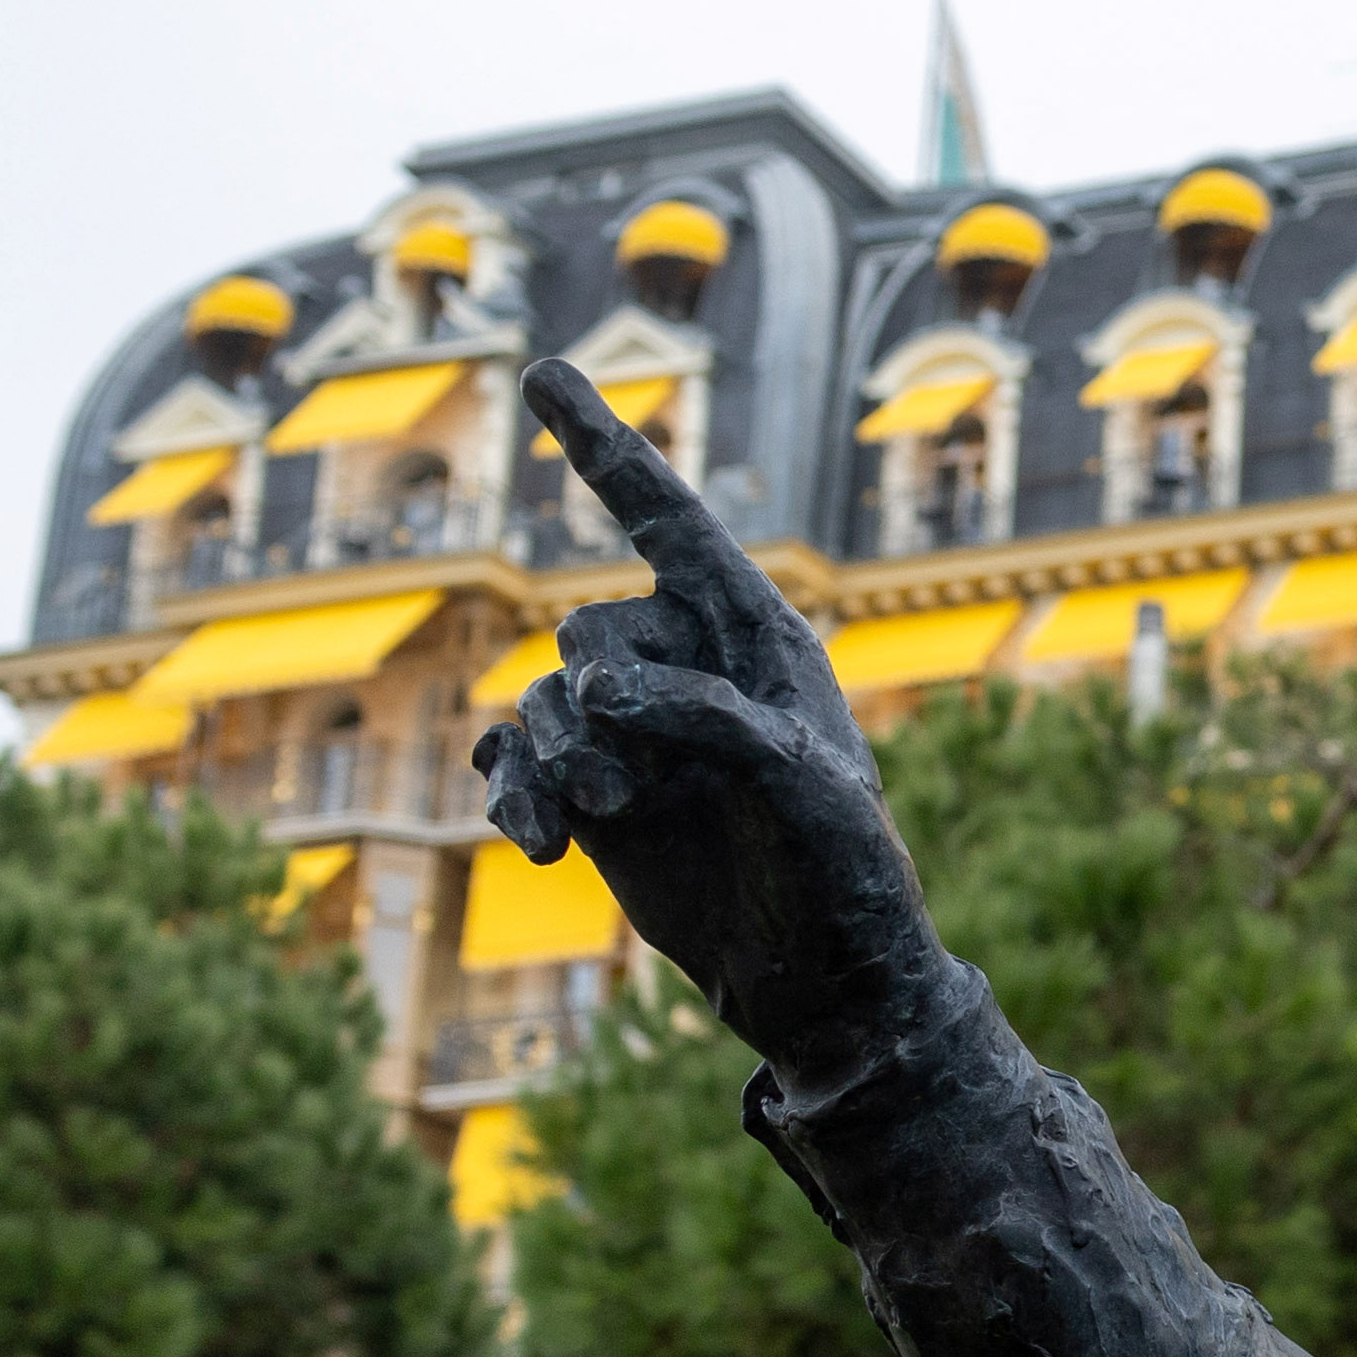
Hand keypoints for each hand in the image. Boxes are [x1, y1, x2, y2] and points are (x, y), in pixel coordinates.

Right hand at [473, 365, 954, 1089]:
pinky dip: (512, 796)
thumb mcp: (800, 783)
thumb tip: (587, 698)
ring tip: (585, 831)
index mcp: (757, 639)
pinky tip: (532, 842)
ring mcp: (640, 735)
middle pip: (583, 637)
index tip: (539, 372)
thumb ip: (703, 718)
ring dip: (546, 766)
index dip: (603, 448)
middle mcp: (691, 672)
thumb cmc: (844, 874)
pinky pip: (518, 764)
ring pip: (538, 706)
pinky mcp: (602, 797)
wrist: (824, 984)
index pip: (668, 523)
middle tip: (627, 792)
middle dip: (587, 711)